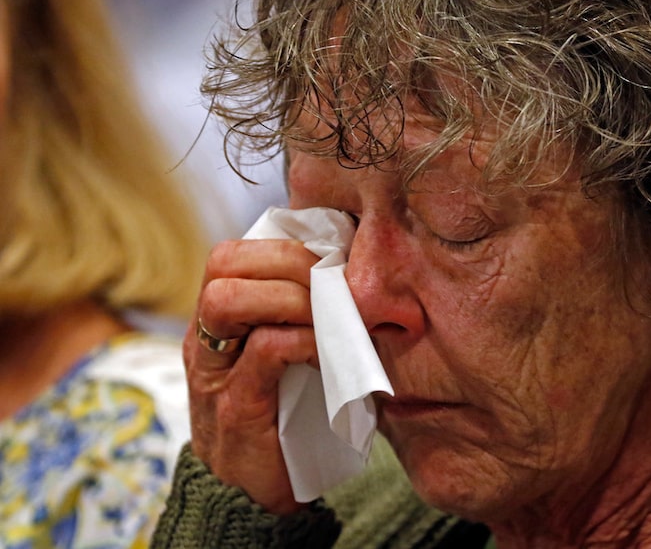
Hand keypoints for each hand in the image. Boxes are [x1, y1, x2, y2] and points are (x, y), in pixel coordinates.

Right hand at [184, 239, 320, 513]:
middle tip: (331, 282)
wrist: (250, 497)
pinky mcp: (235, 409)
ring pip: (227, 299)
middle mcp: (203, 341)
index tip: (328, 261)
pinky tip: (330, 352)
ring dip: (291, 296)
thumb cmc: (279, 418)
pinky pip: (265, 350)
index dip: (282, 247)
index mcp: (215, 324)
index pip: (230, 255)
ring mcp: (213, 374)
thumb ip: (296, 318)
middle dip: (288, 260)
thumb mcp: (281, 359)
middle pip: (222, 264)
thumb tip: (352, 275)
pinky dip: (305, 339)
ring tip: (328, 314)